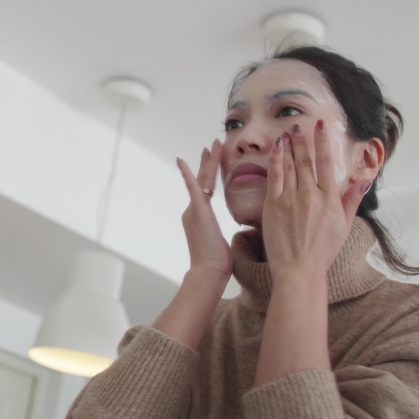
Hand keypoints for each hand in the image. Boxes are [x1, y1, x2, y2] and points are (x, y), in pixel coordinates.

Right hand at [177, 140, 231, 281]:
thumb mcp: (222, 242)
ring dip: (208, 162)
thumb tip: (237, 232)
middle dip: (207, 163)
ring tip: (212, 146)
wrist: (209, 271)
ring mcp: (193, 210)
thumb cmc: (218, 263)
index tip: (213, 161)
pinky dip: (187, 173)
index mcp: (200, 217)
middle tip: (212, 146)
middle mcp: (193, 211)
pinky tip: (182, 161)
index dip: (210, 174)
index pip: (206, 190)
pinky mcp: (196, 211)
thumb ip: (223, 231)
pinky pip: (192, 187)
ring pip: (201, 180)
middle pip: (202, 181)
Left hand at [262, 121, 371, 280]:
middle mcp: (311, 195)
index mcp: (329, 199)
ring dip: (288, 147)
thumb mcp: (344, 225)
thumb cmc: (323, 250)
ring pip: (290, 166)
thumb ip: (351, 200)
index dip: (323, 142)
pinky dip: (275, 161)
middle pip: (306, 161)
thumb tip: (365, 181)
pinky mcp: (274, 206)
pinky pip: (274, 178)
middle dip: (302, 140)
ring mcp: (291, 200)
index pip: (326, 163)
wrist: (299, 269)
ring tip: (286, 133)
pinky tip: (276, 150)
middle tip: (298, 125)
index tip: (321, 126)